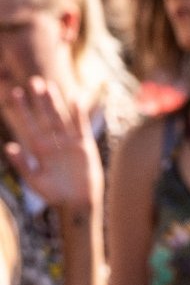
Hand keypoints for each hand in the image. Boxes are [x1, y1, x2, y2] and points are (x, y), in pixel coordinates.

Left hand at [2, 76, 102, 215]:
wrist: (77, 203)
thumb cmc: (54, 195)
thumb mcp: (35, 181)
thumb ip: (22, 165)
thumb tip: (10, 147)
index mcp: (39, 150)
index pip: (29, 125)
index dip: (22, 110)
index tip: (14, 93)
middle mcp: (53, 143)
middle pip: (44, 117)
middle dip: (38, 101)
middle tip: (33, 81)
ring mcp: (68, 143)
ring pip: (60, 118)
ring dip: (55, 102)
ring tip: (49, 85)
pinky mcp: (84, 146)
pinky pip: (81, 126)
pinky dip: (79, 113)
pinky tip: (75, 99)